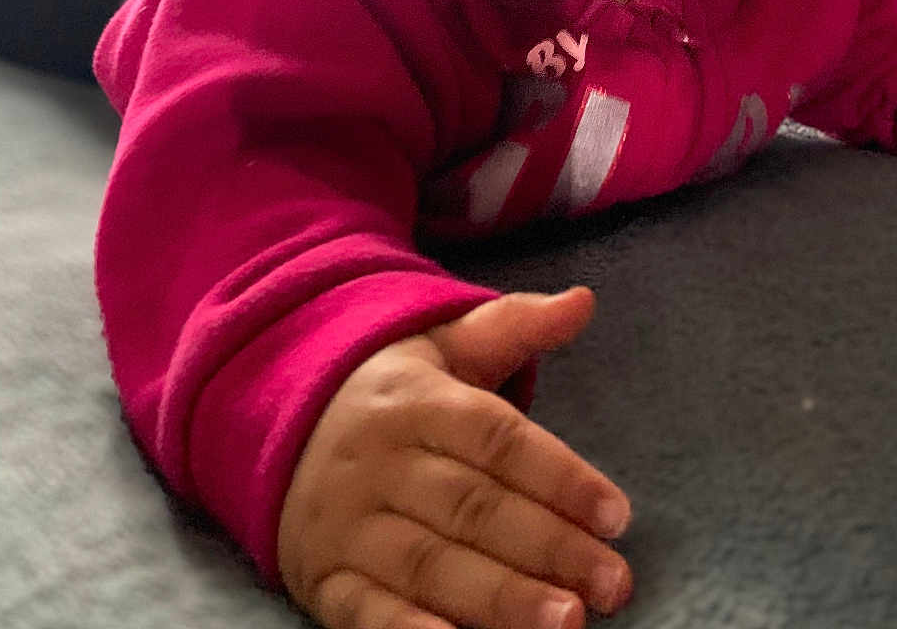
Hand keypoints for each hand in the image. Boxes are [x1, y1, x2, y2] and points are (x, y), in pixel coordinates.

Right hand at [278, 286, 631, 628]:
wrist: (278, 420)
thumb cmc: (393, 390)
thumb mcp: (447, 345)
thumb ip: (516, 326)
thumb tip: (585, 300)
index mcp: (417, 399)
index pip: (497, 437)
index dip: (560, 475)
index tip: (618, 514)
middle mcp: (380, 461)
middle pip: (473, 507)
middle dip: (548, 548)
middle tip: (611, 584)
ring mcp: (348, 522)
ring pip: (429, 564)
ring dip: (500, 600)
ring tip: (567, 621)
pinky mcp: (324, 577)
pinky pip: (366, 614)